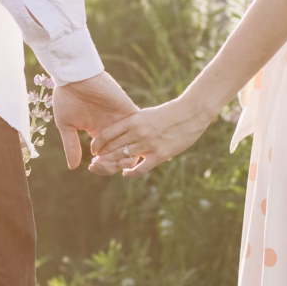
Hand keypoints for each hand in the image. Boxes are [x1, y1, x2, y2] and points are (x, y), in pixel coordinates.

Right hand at [50, 71, 136, 170]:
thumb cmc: (66, 98)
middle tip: (101, 166)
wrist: (75, 77)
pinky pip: (138, 131)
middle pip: (120, 155)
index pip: (107, 156)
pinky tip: (125, 150)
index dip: (102, 166)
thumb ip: (71, 146)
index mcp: (98, 133)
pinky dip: (134, 143)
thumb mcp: (66, 125)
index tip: (92, 167)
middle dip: (112, 165)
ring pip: (132, 146)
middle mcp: (112, 129)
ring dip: (123, 157)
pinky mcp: (129, 112)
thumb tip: (73, 167)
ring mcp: (122, 121)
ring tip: (112, 160)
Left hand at [92, 96, 212, 176]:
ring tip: (107, 168)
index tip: (94, 150)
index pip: (106, 134)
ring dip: (112, 165)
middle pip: (112, 148)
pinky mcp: (160, 154)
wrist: (192, 112)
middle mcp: (138, 132)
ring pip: (123, 158)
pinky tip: (126, 173)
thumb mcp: (146, 114)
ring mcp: (149, 144)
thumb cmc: (169, 112)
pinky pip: (140, 168)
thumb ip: (133, 123)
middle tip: (96, 164)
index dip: (97, 144)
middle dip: (102, 157)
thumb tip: (120, 132)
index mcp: (133, 120)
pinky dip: (130, 173)